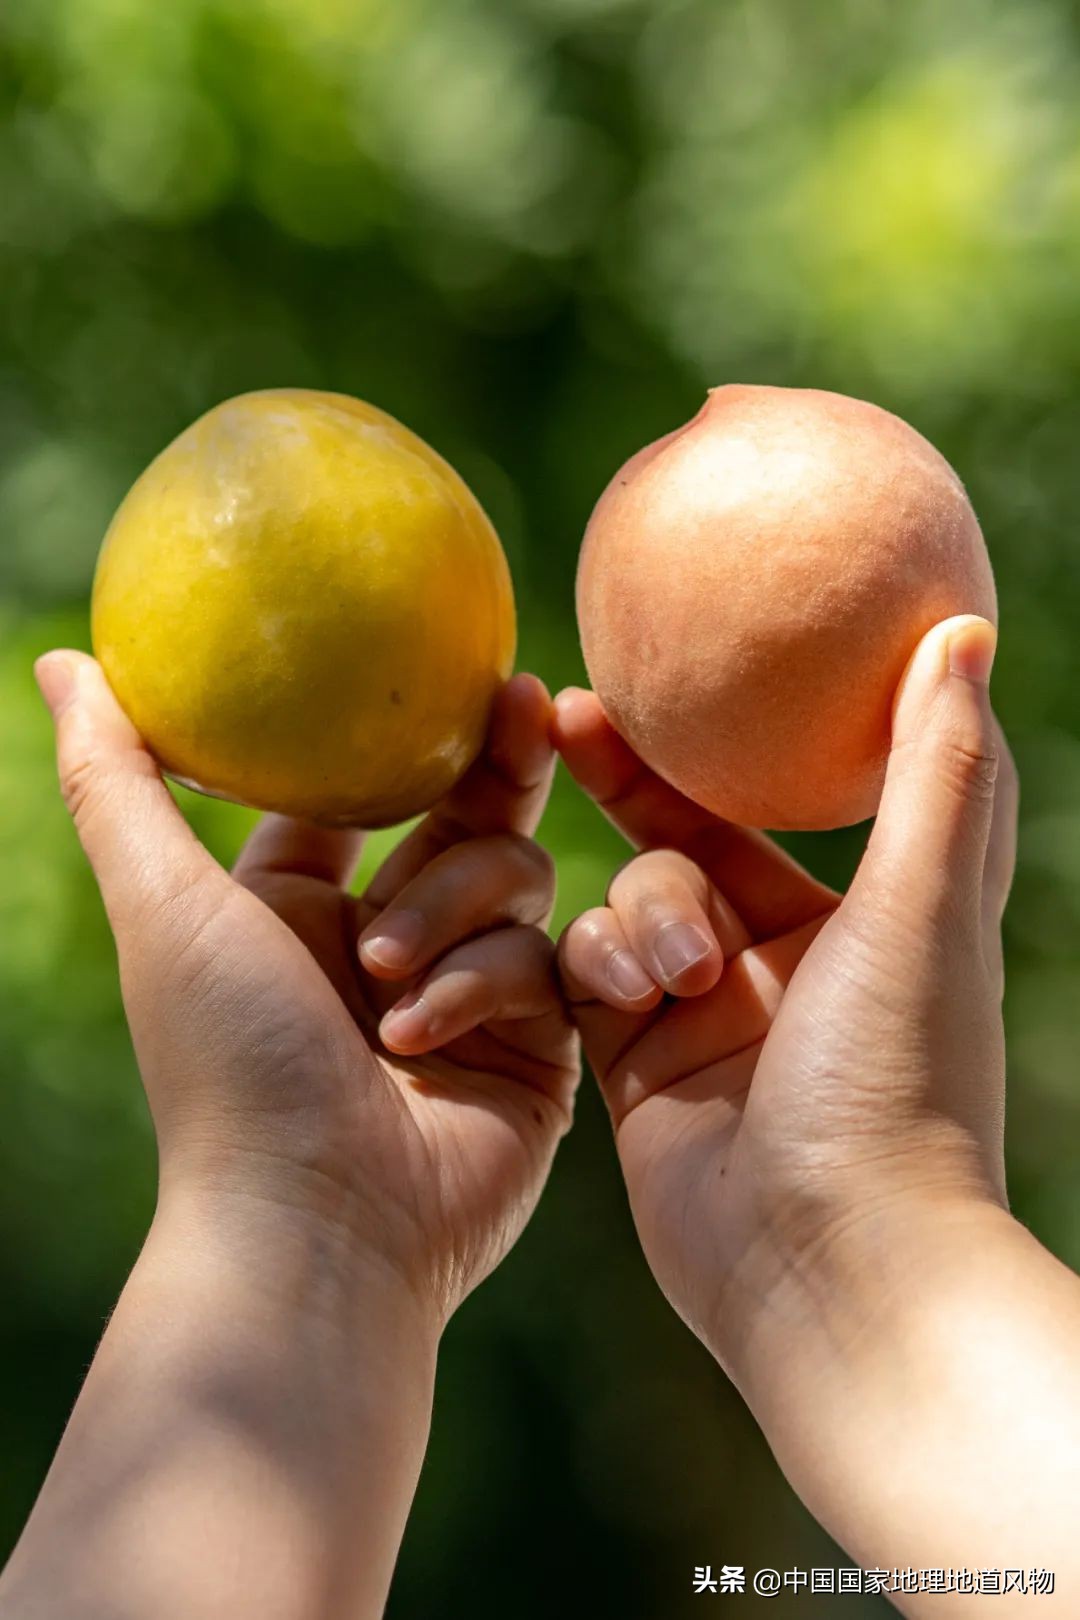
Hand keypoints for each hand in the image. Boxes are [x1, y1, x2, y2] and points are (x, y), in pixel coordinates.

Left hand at [35, 652, 577, 1327]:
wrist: (311, 1229)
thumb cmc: (225, 1066)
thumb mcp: (160, 903)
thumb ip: (116, 778)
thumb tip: (59, 660)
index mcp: (306, 903)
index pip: (374, 786)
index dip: (413, 725)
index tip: (454, 662)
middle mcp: (393, 938)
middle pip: (470, 813)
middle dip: (496, 763)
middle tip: (518, 702)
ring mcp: (470, 991)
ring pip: (513, 878)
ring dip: (446, 913)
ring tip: (381, 985)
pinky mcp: (536, 1045)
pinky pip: (539, 960)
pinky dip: (479, 987)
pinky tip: (417, 1042)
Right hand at [554, 616, 1012, 1376]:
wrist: (827, 1265)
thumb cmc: (895, 1081)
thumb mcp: (923, 907)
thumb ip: (940, 767)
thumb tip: (965, 626)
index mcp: (864, 916)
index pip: (788, 791)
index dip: (732, 724)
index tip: (680, 657)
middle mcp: (784, 957)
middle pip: (687, 833)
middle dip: (628, 776)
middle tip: (563, 712)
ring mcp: (706, 1012)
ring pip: (628, 903)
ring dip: (638, 919)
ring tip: (674, 978)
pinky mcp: (640, 1066)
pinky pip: (586, 977)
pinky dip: (593, 972)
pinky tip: (622, 1002)